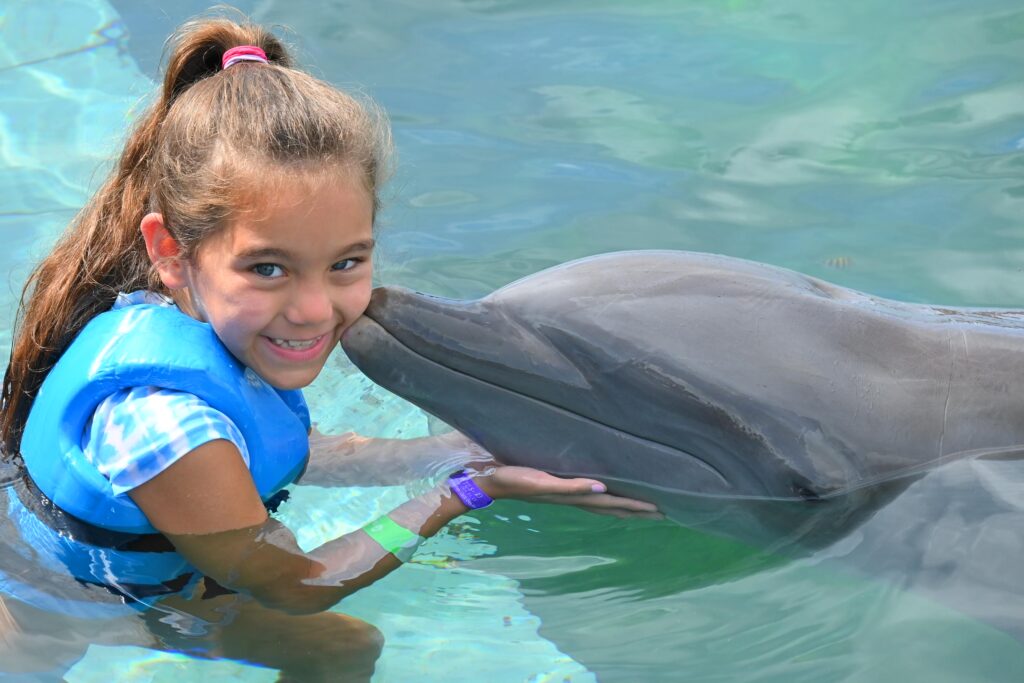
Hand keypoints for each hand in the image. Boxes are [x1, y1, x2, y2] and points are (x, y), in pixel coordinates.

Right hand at [472, 465, 662, 519]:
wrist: (487, 478)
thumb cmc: (513, 478)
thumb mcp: (542, 482)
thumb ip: (572, 486)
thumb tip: (602, 488)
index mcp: (573, 495)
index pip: (612, 503)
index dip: (635, 506)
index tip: (660, 510)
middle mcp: (572, 496)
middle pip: (611, 506)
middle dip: (636, 509)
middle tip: (663, 513)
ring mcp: (564, 492)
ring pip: (601, 502)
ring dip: (622, 506)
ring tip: (642, 508)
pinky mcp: (557, 484)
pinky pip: (587, 492)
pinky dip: (602, 495)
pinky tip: (605, 492)